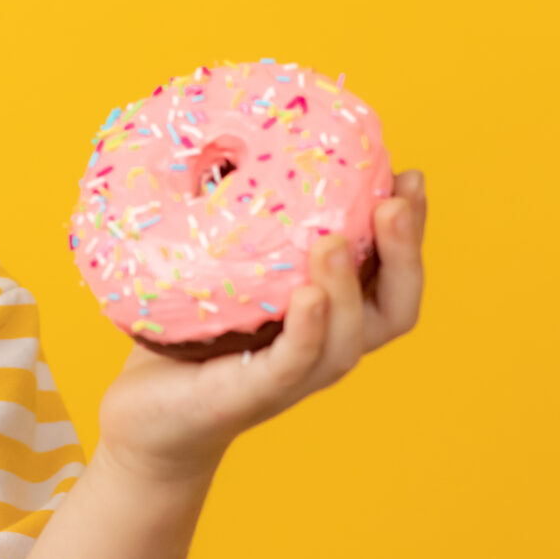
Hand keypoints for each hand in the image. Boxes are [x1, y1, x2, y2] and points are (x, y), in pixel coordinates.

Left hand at [95, 169, 428, 484]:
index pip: (392, 273)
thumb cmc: (188, 337)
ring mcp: (295, 376)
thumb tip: (241, 141)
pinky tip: (307, 295)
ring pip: (349, 338)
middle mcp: (327, 346)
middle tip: (394, 202)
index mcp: (332, 314)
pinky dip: (308, 329)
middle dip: (404, 254)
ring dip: (348, 286)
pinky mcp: (254, 395)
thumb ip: (244, 224)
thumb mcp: (223, 270)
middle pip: (395, 307)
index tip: (410, 176)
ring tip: (336, 242)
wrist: (147, 417)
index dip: (412, 231)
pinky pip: (293, 363)